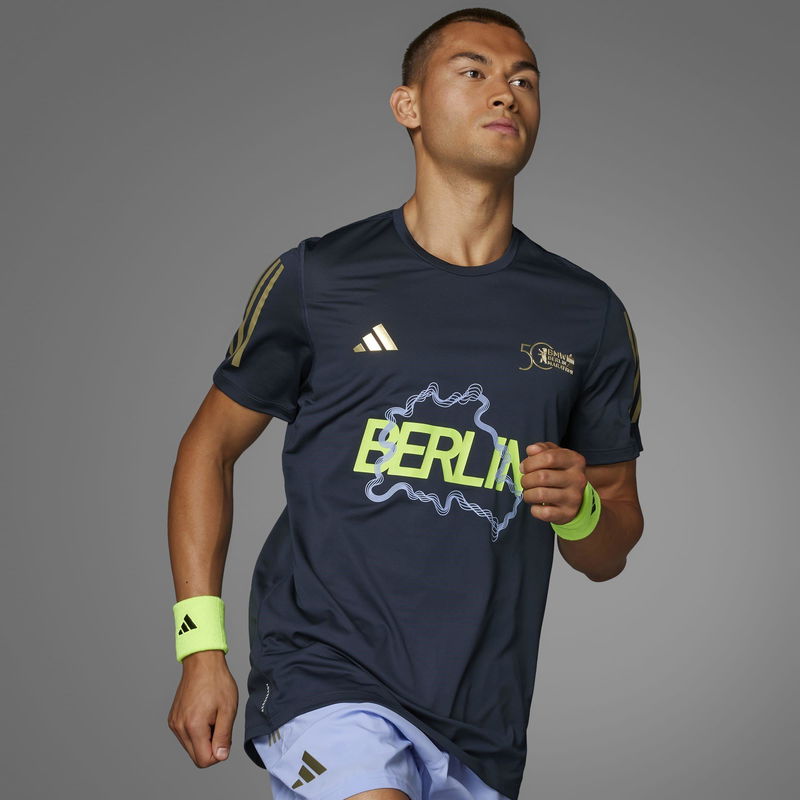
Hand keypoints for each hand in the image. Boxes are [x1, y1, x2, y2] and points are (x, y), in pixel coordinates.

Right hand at [167, 649, 238, 766]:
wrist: (202, 662)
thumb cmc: (217, 682)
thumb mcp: (228, 709)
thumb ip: (224, 736)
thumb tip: (221, 756)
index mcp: (193, 726)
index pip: (204, 760)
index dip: (218, 754)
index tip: (224, 736)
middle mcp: (179, 727)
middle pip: (196, 756)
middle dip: (211, 746)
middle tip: (219, 724)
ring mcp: (174, 723)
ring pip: (191, 746)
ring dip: (204, 738)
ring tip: (211, 716)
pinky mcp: (173, 719)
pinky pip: (185, 736)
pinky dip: (196, 731)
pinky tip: (203, 713)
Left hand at [519, 441, 586, 524]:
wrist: (577, 497)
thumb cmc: (561, 472)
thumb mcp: (555, 455)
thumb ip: (542, 448)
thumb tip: (531, 450)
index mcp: (575, 460)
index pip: (549, 457)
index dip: (531, 462)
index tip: (524, 467)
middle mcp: (578, 478)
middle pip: (542, 476)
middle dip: (526, 479)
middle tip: (525, 481)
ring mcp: (574, 497)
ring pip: (541, 494)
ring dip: (528, 494)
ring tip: (529, 493)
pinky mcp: (568, 513)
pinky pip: (544, 513)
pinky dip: (534, 509)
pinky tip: (537, 505)